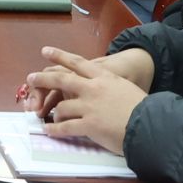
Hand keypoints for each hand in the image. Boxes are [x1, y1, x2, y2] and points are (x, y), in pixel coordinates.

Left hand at [18, 46, 152, 117]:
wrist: (152, 124)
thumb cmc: (144, 107)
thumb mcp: (127, 87)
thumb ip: (111, 86)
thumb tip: (104, 90)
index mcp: (104, 76)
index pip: (77, 63)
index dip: (60, 56)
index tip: (46, 51)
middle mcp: (93, 88)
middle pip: (61, 79)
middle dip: (43, 79)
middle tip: (31, 78)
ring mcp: (89, 106)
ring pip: (62, 107)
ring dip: (53, 114)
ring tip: (47, 118)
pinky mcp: (89, 125)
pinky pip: (65, 127)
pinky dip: (55, 130)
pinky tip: (49, 131)